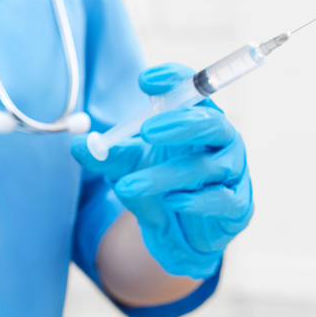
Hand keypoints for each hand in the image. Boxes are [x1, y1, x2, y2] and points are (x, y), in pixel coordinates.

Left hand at [72, 62, 253, 278]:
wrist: (178, 236)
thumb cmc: (160, 189)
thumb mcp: (128, 169)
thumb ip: (107, 155)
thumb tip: (77, 145)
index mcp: (197, 122)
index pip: (193, 91)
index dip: (175, 81)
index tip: (146, 80)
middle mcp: (220, 142)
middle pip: (211, 123)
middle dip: (180, 123)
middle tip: (146, 129)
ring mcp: (232, 173)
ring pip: (205, 167)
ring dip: (165, 175)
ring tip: (127, 185)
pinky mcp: (237, 206)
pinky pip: (221, 200)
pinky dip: (196, 201)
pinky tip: (172, 201)